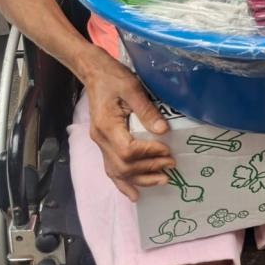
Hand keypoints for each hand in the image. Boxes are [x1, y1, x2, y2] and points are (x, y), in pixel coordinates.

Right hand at [80, 47, 174, 200]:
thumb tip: (163, 131)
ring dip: (139, 180)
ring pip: (117, 172)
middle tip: (171, 165)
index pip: (128, 150)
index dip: (149, 154)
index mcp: (107, 126)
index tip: (167, 150)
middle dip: (149, 169)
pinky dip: (123, 182)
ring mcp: (100, 143)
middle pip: (123, 166)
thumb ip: (146, 110)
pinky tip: (134, 192)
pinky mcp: (103, 143)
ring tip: (162, 180)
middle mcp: (101, 139)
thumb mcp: (132, 88)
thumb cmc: (113, 77)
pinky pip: (111, 168)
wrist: (94, 72)